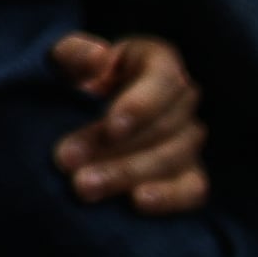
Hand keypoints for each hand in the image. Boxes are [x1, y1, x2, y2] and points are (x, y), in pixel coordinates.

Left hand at [47, 30, 209, 212]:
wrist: (81, 111)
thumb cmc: (75, 77)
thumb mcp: (65, 58)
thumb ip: (75, 53)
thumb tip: (97, 57)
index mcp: (158, 60)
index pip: (164, 79)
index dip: (141, 105)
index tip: (111, 127)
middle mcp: (182, 99)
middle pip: (163, 126)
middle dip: (114, 148)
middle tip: (68, 162)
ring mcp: (190, 138)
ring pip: (172, 158)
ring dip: (126, 174)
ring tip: (83, 187)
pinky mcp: (190, 174)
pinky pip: (192, 189)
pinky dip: (168, 198)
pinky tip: (135, 203)